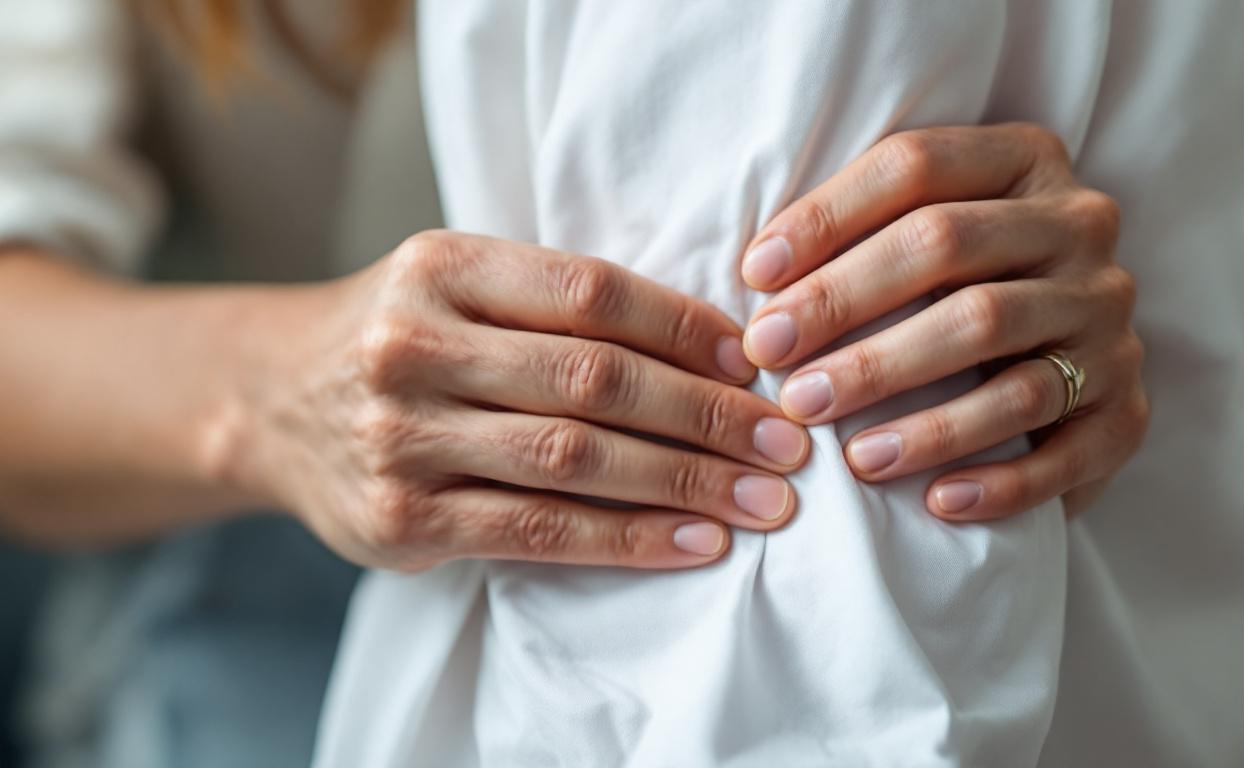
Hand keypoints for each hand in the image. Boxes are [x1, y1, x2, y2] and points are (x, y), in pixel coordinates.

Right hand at [221, 231, 808, 570]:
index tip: (756, 359)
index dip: (684, 325)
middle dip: (706, 413)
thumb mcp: (459, 284)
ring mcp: (401, 437)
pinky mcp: (400, 520)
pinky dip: (627, 540)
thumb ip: (557, 303)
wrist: (272, 402)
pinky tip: (694, 543)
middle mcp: (414, 345)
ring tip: (764, 499)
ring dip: (684, 482)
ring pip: (573, 459)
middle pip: (592, 378)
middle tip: (787, 441)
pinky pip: (535, 532)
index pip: (589, 290)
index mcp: (441, 265)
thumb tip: (715, 344)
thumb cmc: (403, 337)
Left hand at [738, 123, 1146, 520]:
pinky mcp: (1128, 409)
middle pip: (949, 250)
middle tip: (773, 365)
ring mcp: (1110, 319)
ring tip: (845, 454)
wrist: (1067, 359)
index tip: (753, 277)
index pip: (914, 167)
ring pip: (1005, 354)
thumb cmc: (952, 289)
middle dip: (846, 309)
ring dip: (917, 410)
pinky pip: (1070, 449)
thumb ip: (856, 232)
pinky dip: (1002, 481)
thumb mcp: (919, 229)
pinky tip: (937, 502)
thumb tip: (756, 277)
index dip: (825, 218)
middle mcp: (1080, 228)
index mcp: (1026, 161)